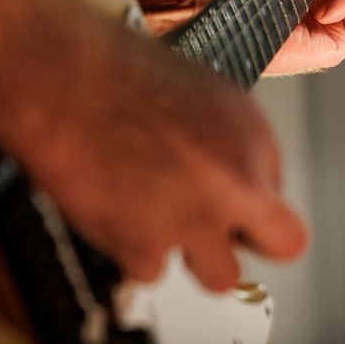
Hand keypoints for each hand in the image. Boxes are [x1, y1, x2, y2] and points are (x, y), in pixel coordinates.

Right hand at [6, 29, 307, 291]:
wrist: (60, 79)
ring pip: (221, 275)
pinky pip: (150, 270)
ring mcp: (195, 218)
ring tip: (156, 221)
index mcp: (250, 131)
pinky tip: (114, 212)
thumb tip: (219, 165)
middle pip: (284, 242)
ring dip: (193, 256)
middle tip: (222, 231)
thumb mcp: (192, 87)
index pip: (273, 185)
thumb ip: (218, 137)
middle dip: (253, 240)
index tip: (223, 191)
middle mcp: (235, 179)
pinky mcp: (146, 245)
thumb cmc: (111, 68)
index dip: (244, 192)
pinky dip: (132, 251)